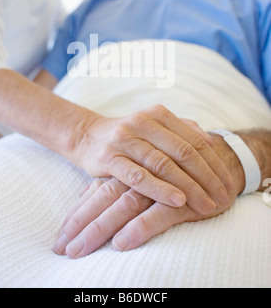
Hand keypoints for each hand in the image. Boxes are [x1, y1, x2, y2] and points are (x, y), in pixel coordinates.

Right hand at [74, 106, 233, 212]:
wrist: (88, 136)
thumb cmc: (129, 135)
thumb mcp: (154, 125)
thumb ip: (182, 129)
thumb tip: (210, 141)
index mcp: (157, 113)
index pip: (194, 140)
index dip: (214, 163)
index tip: (228, 183)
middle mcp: (142, 122)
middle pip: (182, 152)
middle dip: (206, 178)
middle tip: (221, 198)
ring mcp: (124, 139)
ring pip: (162, 164)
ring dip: (187, 186)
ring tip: (205, 204)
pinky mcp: (109, 158)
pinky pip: (138, 176)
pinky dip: (159, 189)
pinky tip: (176, 200)